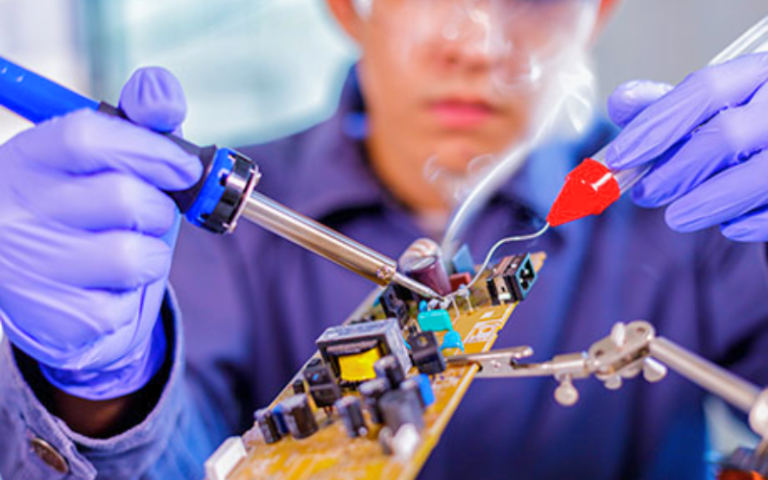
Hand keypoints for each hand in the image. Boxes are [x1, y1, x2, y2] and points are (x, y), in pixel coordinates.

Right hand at [0, 67, 200, 399]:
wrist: (55, 296)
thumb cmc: (95, 214)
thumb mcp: (113, 162)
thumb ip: (141, 124)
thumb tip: (162, 95)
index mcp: (28, 160)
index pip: (88, 137)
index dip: (150, 148)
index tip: (185, 166)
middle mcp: (15, 212)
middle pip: (125, 198)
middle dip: (159, 209)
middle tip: (148, 215)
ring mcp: (28, 269)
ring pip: (134, 257)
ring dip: (151, 255)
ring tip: (126, 253)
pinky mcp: (53, 319)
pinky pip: (127, 304)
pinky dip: (133, 296)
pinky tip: (106, 290)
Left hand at [605, 53, 767, 241]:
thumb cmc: (745, 131)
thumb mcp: (708, 110)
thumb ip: (665, 106)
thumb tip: (622, 102)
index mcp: (758, 74)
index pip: (704, 89)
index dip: (655, 126)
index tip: (617, 158)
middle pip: (727, 135)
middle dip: (674, 171)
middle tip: (644, 194)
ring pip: (760, 174)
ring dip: (707, 201)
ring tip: (677, 217)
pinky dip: (750, 220)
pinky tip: (729, 226)